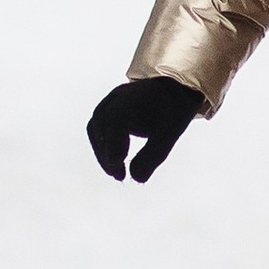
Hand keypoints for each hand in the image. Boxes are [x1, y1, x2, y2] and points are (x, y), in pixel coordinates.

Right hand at [86, 75, 206, 180]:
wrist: (173, 91)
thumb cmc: (173, 111)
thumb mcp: (170, 133)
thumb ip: (153, 155)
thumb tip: (135, 178)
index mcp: (135, 96)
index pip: (116, 116)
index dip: (114, 141)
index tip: (120, 164)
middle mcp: (118, 96)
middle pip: (101, 123)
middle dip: (107, 152)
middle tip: (121, 176)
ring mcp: (110, 101)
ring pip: (95, 128)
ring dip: (103, 153)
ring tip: (119, 174)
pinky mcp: (107, 110)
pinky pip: (97, 130)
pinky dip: (104, 148)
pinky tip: (116, 164)